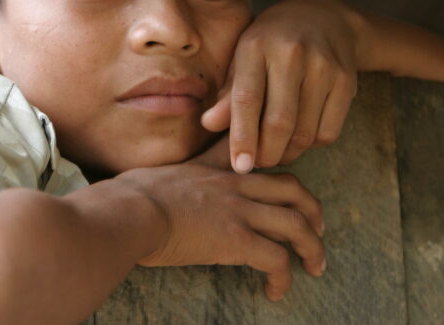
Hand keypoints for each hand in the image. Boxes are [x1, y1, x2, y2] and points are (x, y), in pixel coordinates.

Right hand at [116, 136, 325, 300]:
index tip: (287, 185)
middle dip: (312, 210)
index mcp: (214, 166)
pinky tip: (275, 291)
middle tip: (318, 229)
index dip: (279, 166)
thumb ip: (164, 183)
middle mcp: (233, 183)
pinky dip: (284, 278)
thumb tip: (142, 196)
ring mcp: (238, 209)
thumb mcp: (151, 176)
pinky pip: (276, 259)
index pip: (256, 152)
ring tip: (316, 267)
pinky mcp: (236, 239)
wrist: (128, 211)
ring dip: (313, 247)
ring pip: (296, 224)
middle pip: (292, 188)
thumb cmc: (126, 198)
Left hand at [201, 0, 358, 172]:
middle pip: (279, 122)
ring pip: (305, 133)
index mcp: (256, 46)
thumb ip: (228, 94)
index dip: (242, 138)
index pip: (247, 100)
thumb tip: (209, 125)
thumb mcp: (243, 58)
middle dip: (267, 154)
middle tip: (258, 163)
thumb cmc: (271, 43)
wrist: (324, 17)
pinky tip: (300, 135)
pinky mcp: (346, 80)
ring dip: (288, 153)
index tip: (240, 166)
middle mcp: (292, 53)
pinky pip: (328, 132)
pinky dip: (311, 145)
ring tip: (276, 151)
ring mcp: (323, 66)